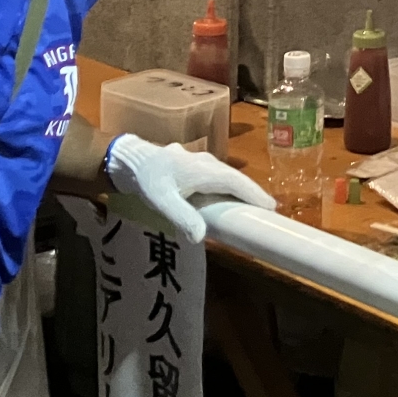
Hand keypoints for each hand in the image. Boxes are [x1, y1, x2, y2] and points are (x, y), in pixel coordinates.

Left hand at [103, 132, 274, 242]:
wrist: (126, 159)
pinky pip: (216, 175)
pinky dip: (226, 186)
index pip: (236, 182)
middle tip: (266, 209)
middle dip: (251, 193)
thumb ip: (182, 217)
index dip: (255, 194)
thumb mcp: (162, 200)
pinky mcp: (191, 165)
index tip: (271, 208)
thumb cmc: (146, 179)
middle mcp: (206, 162)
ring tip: (249, 204)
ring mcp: (198, 161)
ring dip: (240, 188)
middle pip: (235, 178)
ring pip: (225, 175)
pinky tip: (223, 196)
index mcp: (203, 170)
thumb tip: (202, 237)